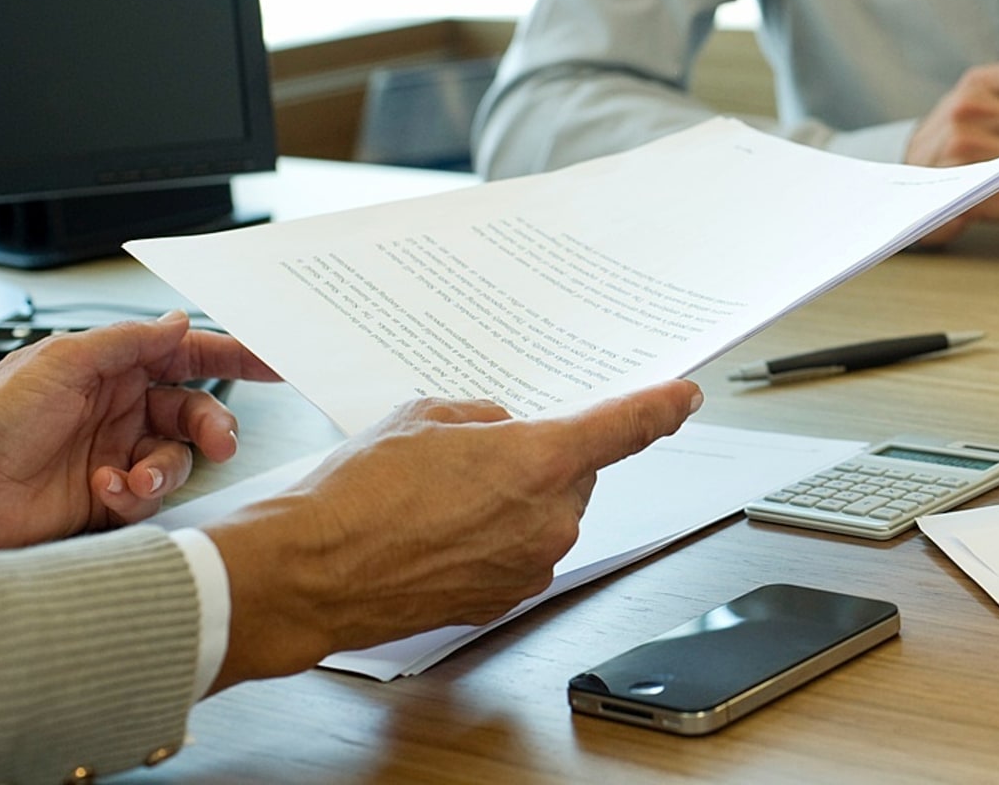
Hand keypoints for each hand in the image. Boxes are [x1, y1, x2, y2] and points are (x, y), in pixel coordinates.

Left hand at [0, 312, 278, 546]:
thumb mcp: (63, 362)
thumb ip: (130, 340)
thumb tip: (180, 321)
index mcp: (112, 367)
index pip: (187, 354)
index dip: (234, 356)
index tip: (272, 362)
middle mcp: (119, 409)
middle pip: (194, 412)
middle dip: (213, 427)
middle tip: (220, 443)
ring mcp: (116, 455)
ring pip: (178, 458)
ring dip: (168, 469)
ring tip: (139, 479)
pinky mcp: (107, 500)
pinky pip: (148, 497)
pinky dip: (135, 496)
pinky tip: (107, 491)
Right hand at [204, 379, 702, 688]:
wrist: (315, 571)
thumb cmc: (363, 492)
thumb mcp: (427, 415)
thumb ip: (485, 417)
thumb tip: (501, 430)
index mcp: (540, 462)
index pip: (624, 428)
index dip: (660, 409)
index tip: (684, 398)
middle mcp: (548, 520)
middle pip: (576, 473)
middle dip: (540, 457)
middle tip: (478, 452)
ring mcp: (527, 567)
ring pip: (547, 515)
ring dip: (514, 499)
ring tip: (443, 494)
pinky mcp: (501, 600)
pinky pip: (519, 551)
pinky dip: (495, 536)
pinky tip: (440, 527)